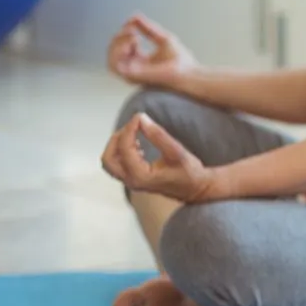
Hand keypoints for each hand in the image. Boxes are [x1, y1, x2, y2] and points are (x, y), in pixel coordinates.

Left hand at [100, 113, 219, 202]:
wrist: (196, 189)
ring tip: (134, 133)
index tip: (139, 116)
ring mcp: (131, 182)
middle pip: (108, 158)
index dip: (130, 129)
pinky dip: (121, 151)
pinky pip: (117, 164)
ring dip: (117, 144)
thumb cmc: (190, 173)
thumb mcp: (177, 152)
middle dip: (117, 138)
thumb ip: (158, 135)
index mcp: (140, 176)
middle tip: (132, 126)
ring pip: (110, 162)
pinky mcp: (133, 179)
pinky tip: (137, 144)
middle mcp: (131, 181)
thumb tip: (141, 118)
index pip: (125, 148)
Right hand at [106, 14, 196, 87]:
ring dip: (117, 45)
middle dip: (118, 38)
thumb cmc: (180, 59)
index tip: (133, 24)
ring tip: (133, 37)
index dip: (123, 33)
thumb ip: (148, 29)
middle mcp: (134, 67)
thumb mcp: (162, 39)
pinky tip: (132, 44)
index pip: (121, 47)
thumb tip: (134, 16)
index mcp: (140, 59)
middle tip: (131, 29)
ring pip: (111, 60)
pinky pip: (115, 66)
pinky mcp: (133, 77)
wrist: (188, 71)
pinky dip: (119, 53)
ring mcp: (132, 74)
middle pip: (113, 52)